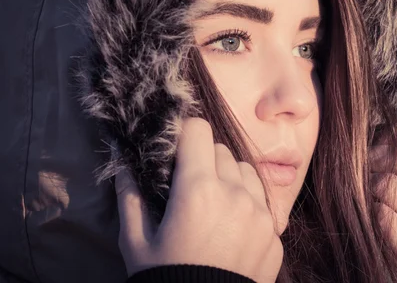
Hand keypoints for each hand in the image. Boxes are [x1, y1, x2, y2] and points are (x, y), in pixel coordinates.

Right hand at [115, 118, 282, 282]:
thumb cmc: (163, 276)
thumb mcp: (135, 239)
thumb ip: (130, 191)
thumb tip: (121, 153)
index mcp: (199, 190)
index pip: (199, 131)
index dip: (185, 134)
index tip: (177, 150)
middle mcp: (236, 194)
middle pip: (222, 150)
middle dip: (203, 159)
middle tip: (189, 185)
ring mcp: (261, 214)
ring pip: (246, 171)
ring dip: (230, 177)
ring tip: (214, 203)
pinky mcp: (274, 233)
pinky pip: (262, 201)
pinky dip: (247, 203)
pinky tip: (231, 227)